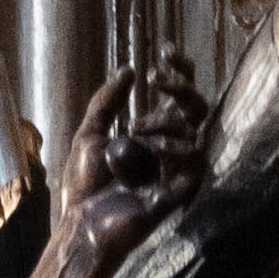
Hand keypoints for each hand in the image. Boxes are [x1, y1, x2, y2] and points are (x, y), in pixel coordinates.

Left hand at [59, 54, 211, 259]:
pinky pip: (194, 160)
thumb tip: (128, 69)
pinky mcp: (181, 190)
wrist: (83, 227)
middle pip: (195, 107)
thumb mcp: (90, 133)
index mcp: (151, 134)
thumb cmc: (84, 188)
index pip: (176, 96)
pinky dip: (174, 149)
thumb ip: (107, 101)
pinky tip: (153, 149)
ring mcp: (176, 169)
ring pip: (192, 129)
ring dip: (164, 120)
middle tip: (156, 78)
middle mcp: (168, 148)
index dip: (178, 70)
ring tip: (134, 129)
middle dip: (180, 86)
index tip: (165, 50)